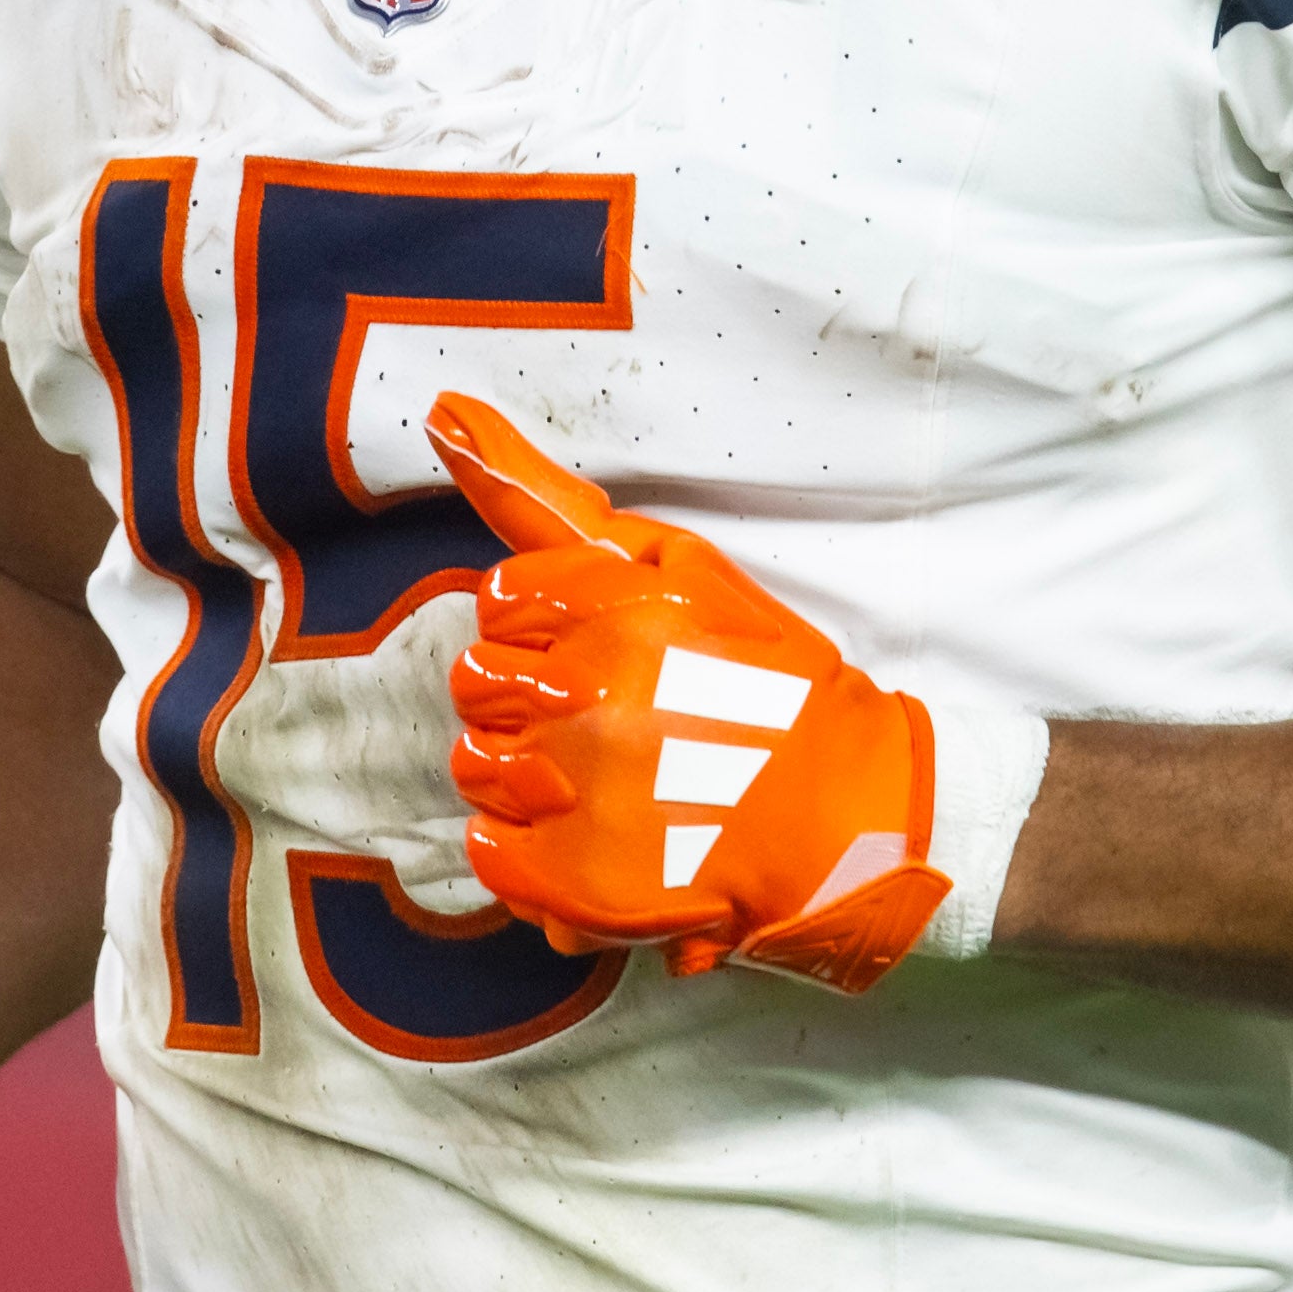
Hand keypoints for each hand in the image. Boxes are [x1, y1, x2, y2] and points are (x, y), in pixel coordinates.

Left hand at [429, 391, 946, 990]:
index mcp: (617, 608)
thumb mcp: (678, 565)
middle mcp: (594, 692)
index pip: (501, 602)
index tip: (602, 652)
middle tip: (607, 720)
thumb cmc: (766, 682)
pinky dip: (526, 853)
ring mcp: (581, 790)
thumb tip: (444, 411)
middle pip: (477, 683)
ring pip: (475, 767)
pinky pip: (488, 851)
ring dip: (525, 775)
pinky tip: (590, 838)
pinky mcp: (575, 879)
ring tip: (604, 782)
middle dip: (528, 699)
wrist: (848, 817)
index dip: (546, 630)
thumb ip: (550, 500)